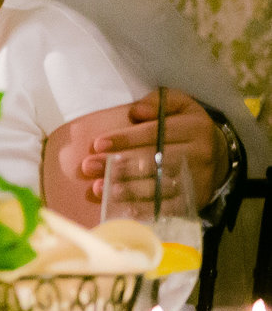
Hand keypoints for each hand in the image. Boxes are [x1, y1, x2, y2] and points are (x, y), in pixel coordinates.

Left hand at [61, 88, 227, 206]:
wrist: (220, 155)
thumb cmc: (187, 125)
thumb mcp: (179, 103)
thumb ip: (158, 101)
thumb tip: (136, 111)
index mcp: (193, 128)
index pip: (155, 133)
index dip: (125, 139)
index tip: (98, 144)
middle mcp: (200, 155)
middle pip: (155, 161)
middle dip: (119, 165)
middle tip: (90, 166)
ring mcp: (199, 180)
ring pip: (161, 186)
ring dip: (128, 189)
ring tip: (100, 188)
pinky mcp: (197, 200)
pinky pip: (170, 208)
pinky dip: (145, 210)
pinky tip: (122, 209)